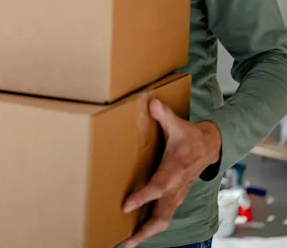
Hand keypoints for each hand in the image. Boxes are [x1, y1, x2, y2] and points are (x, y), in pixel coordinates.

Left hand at [121, 99, 221, 247]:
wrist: (210, 147)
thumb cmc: (190, 136)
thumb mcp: (178, 124)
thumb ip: (163, 115)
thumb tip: (151, 103)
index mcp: (173, 171)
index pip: (157, 187)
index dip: (143, 197)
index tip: (126, 205)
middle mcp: (175, 188)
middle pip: (162, 216)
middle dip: (145, 231)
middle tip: (126, 242)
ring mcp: (176, 196)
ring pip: (162, 220)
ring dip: (146, 233)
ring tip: (127, 243)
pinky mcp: (175, 199)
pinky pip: (162, 216)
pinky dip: (150, 227)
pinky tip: (135, 232)